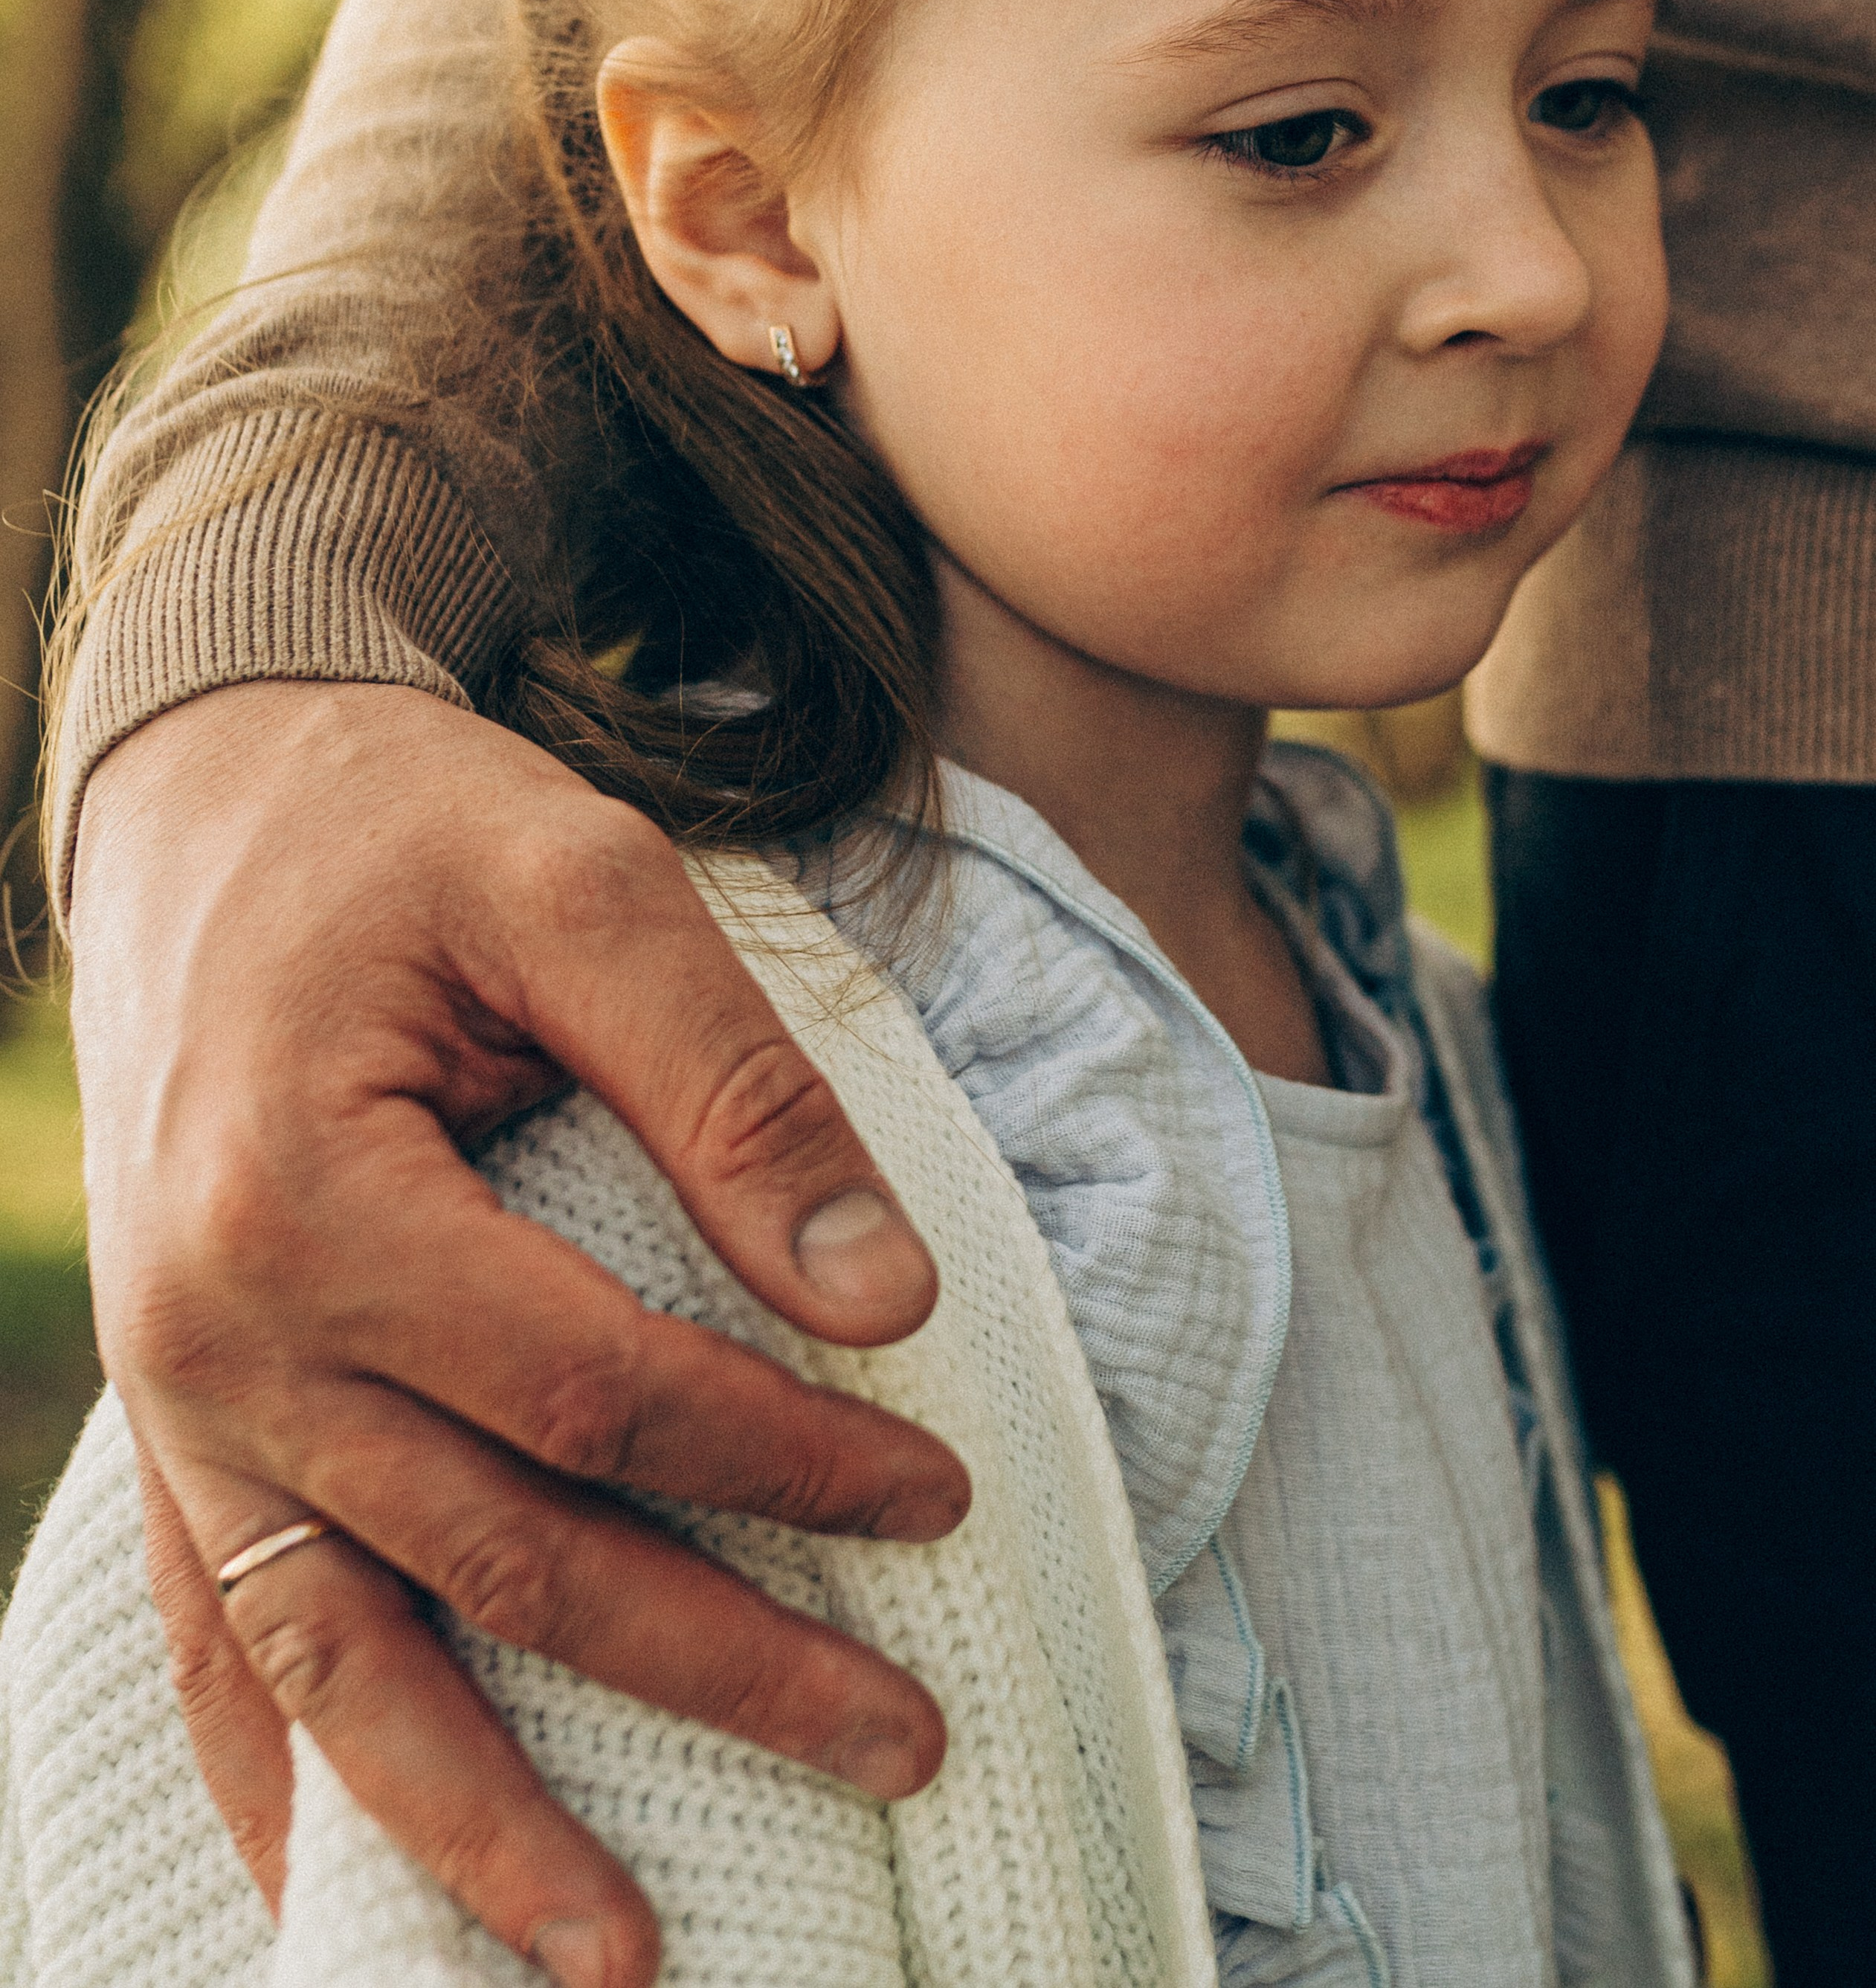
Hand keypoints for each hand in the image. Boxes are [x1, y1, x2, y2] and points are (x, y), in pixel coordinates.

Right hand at [71, 682, 966, 1987]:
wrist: (205, 792)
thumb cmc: (407, 826)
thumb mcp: (585, 886)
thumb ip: (735, 1090)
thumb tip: (884, 1305)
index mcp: (312, 1196)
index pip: (596, 1393)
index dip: (782, 1457)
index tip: (939, 1494)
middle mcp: (217, 1335)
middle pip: (497, 1551)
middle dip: (712, 1661)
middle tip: (902, 1740)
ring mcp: (175, 1395)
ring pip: (342, 1656)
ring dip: (479, 1821)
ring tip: (626, 1962)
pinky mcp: (171, 1408)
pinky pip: (214, 1633)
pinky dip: (285, 1772)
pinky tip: (334, 1898)